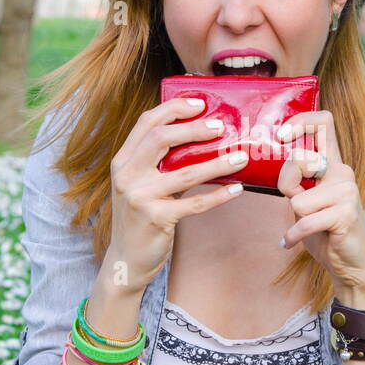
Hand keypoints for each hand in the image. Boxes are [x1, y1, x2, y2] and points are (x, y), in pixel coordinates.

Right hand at [103, 96, 249, 290]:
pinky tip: (237, 189)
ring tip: (242, 156)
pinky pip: (195, 203)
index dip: (174, 108)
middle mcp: (127, 176)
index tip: (201, 104)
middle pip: (162, 138)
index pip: (147, 123)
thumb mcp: (141, 185)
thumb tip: (201, 139)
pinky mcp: (157, 219)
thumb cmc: (140, 217)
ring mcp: (140, 197)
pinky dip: (219, 195)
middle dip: (195, 128)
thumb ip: (159, 163)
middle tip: (222, 127)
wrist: (126, 260)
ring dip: (218, 162)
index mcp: (123, 161)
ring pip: (186, 172)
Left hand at [274, 110, 364, 298]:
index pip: (323, 122)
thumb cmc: (323, 230)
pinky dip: (294, 236)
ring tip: (307, 228)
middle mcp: (342, 172)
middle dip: (286, 186)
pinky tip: (293, 242)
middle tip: (296, 205)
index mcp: (332, 163)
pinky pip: (304, 221)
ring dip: (294, 219)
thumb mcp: (303, 199)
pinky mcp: (346, 213)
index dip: (300, 121)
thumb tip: (266, 159)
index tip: (281, 136)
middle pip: (299, 161)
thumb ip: (293, 179)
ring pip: (298, 199)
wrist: (349, 264)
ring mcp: (347, 191)